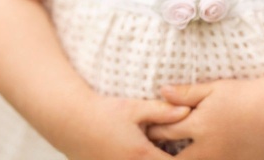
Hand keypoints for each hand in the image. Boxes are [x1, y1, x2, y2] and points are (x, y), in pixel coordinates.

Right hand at [64, 94, 190, 159]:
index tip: (192, 150)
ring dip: (154, 159)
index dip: (185, 159)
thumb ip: (163, 112)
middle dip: (170, 158)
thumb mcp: (135, 108)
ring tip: (159, 149)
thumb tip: (188, 110)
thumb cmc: (104, 112)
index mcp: (141, 157)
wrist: (71, 121)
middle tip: (172, 148)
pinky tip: (142, 151)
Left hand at [147, 79, 263, 159]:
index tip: (144, 128)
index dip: (153, 130)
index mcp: (200, 126)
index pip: (166, 132)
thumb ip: (186, 93)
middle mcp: (207, 150)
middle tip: (150, 149)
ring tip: (170, 154)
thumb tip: (161, 91)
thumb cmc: (245, 96)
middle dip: (160, 155)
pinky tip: (196, 155)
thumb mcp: (214, 89)